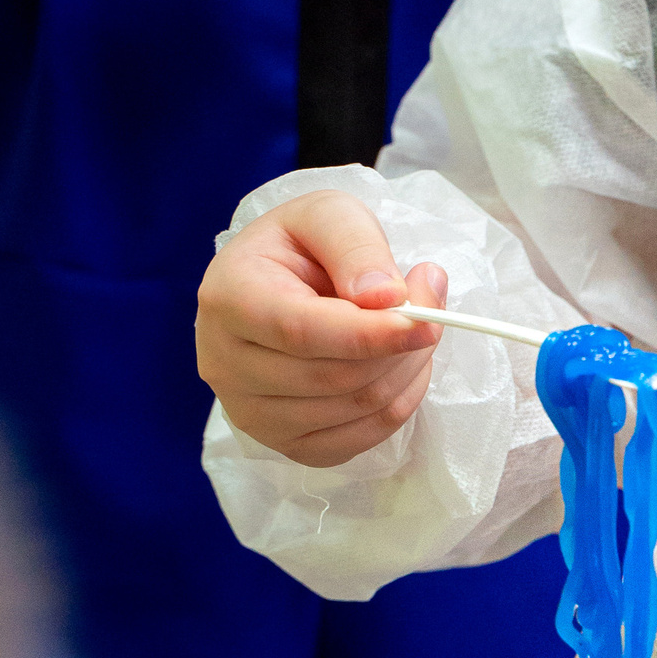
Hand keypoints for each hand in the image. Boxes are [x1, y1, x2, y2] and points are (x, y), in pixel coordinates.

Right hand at [195, 191, 448, 462]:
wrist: (275, 282)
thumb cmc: (301, 244)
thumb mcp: (328, 214)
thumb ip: (357, 246)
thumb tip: (386, 298)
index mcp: (230, 298)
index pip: (301, 331)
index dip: (371, 333)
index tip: (426, 322)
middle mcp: (226, 364)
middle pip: (333, 377)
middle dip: (399, 347)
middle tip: (430, 310)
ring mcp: (250, 413)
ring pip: (353, 409)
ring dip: (406, 371)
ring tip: (414, 329)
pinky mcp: (283, 443)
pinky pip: (358, 440)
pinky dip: (398, 404)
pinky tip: (400, 365)